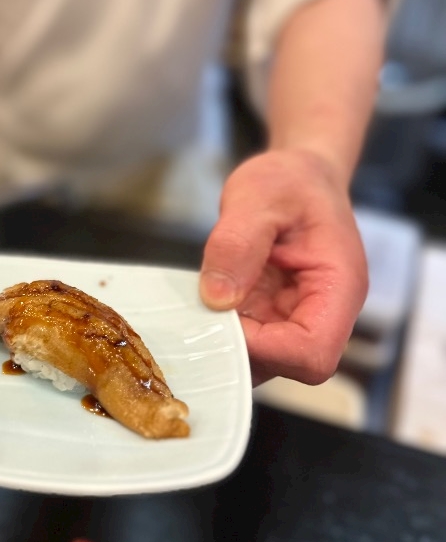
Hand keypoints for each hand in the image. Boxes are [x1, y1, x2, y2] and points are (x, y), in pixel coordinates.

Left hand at [199, 150, 367, 386]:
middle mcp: (325, 312)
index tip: (226, 315)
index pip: (313, 353)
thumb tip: (216, 297)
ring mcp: (299, 318)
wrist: (298, 176)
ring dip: (229, 341)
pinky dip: (224, 330)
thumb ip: (237, 244)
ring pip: (266, 361)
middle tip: (204, 313)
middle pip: (290, 365)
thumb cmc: (290, 181)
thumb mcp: (257, 196)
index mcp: (339, 286)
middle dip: (242, 348)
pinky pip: (251, 342)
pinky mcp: (275, 317)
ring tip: (203, 304)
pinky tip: (205, 303)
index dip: (266, 348)